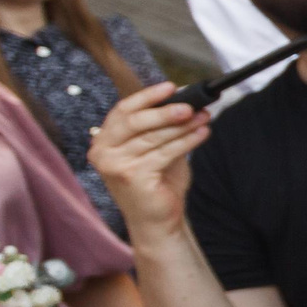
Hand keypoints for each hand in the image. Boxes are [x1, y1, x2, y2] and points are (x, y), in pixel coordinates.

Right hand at [89, 82, 210, 242]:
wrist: (157, 219)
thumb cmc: (157, 182)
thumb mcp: (156, 149)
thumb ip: (162, 128)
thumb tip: (185, 101)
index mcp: (104, 141)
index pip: (123, 111)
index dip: (147, 97)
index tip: (172, 87)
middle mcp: (102, 151)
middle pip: (136, 121)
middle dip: (166, 111)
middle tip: (192, 105)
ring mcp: (114, 165)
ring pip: (154, 137)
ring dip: (182, 126)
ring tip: (204, 118)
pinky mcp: (132, 176)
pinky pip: (165, 152)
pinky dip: (186, 141)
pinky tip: (202, 134)